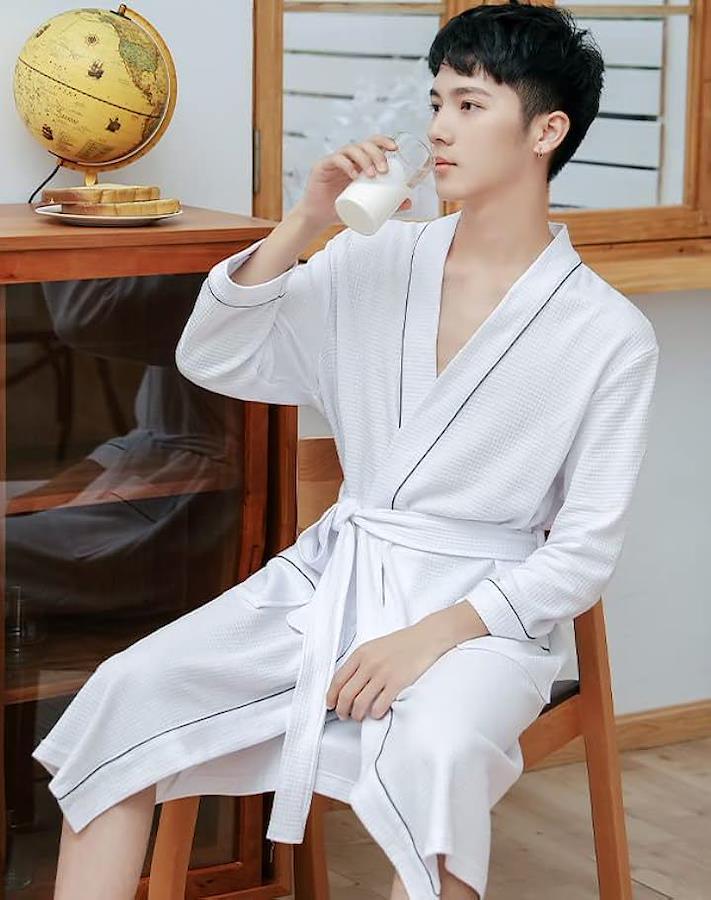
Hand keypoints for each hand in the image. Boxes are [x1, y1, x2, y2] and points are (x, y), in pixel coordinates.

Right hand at [297, 134, 412, 229]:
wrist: (319, 217)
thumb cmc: (343, 209)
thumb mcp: (368, 206)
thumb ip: (387, 205)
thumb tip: (409, 203)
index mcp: (358, 161)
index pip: (372, 143)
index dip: (384, 141)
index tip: (395, 148)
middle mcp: (347, 157)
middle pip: (364, 145)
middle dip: (377, 154)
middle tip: (384, 170)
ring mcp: (334, 161)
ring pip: (351, 149)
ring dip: (364, 159)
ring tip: (372, 174)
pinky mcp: (322, 167)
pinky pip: (335, 159)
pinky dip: (346, 165)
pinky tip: (354, 174)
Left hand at [325, 623, 443, 720]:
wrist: (425, 638)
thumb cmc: (400, 644)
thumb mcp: (374, 647)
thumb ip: (360, 662)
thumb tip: (346, 684)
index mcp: (361, 654)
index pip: (338, 679)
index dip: (331, 696)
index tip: (330, 704)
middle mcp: (369, 664)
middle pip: (346, 694)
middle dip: (341, 709)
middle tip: (343, 715)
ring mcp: (383, 674)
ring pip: (360, 703)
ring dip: (356, 715)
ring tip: (358, 717)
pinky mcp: (397, 683)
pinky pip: (379, 706)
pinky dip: (375, 714)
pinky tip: (376, 713)